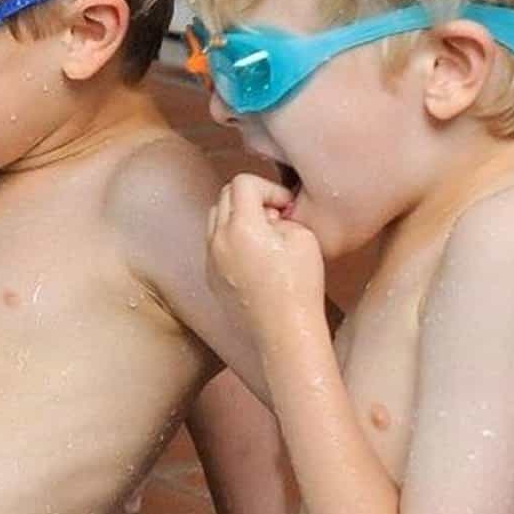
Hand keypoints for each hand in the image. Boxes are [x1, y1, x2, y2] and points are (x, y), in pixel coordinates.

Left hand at [207, 174, 324, 340]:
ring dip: (238, 217)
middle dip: (252, 199)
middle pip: (225, 196)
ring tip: (264, 238)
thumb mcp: (303, 237)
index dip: (269, 188)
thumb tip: (269, 218)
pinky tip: (254, 258)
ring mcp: (211, 260)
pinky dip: (230, 240)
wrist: (284, 331)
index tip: (285, 207)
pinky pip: (214, 245)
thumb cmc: (299, 286)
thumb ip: (282, 217)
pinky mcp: (211, 278)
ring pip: (215, 219)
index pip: (243, 182)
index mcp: (241, 225)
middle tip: (276, 219)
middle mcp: (218, 239)